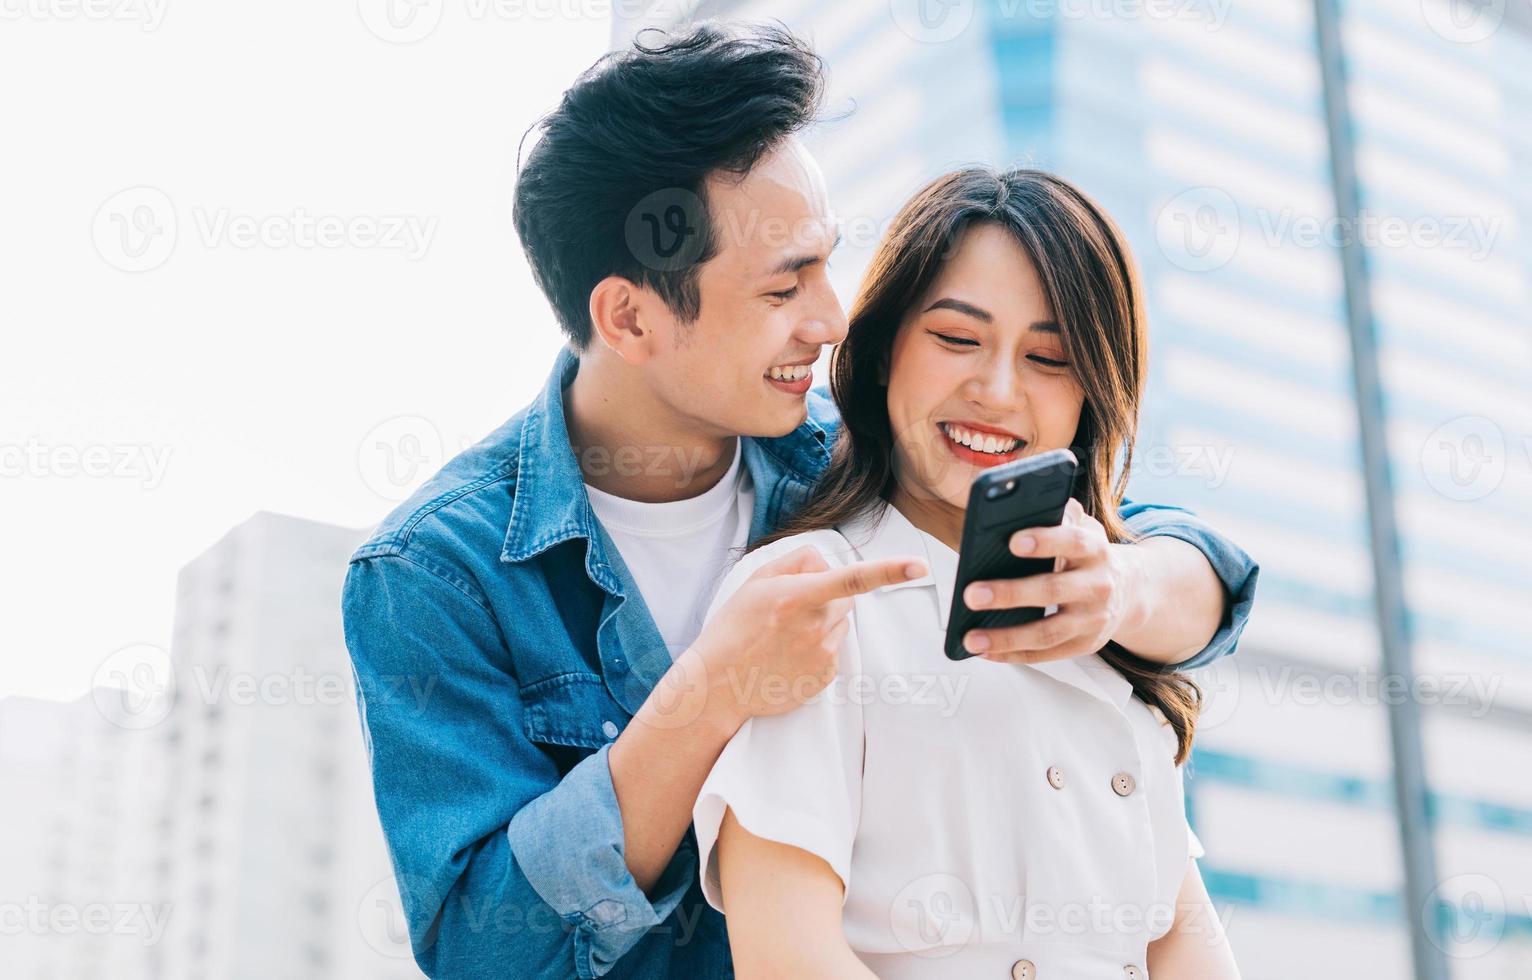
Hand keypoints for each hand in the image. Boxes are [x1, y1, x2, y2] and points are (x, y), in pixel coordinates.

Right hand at [688, 545, 926, 726]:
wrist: (720, 685)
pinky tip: (788, 654)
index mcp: (795, 597)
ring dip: (822, 622)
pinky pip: (834, 649)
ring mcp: (822, 654)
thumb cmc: (734, 628)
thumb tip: (827, 562)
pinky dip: (817, 647)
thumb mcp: (756, 581)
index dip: (889, 570)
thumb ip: (797, 562)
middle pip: (845, 598)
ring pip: (840, 623)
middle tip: (790, 608)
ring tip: (784, 636)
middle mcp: (813, 626)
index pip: (851, 579)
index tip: (919, 566)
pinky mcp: (825, 676)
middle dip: (827, 596)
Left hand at [958, 498, 1135, 662]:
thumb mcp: (1083, 529)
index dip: (1045, 541)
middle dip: (1010, 594)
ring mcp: (1092, 620)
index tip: (1012, 541)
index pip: (1073, 542)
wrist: (1129, 590)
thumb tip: (1027, 502)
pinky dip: (1013, 654)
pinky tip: (986, 651)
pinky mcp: (1084, 645)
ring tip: (970, 637)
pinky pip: (1046, 654)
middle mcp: (1097, 586)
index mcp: (1095, 550)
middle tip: (971, 594)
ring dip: (1006, 637)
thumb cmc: (1089, 556)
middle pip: (1052, 590)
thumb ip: (1061, 515)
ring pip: (1047, 632)